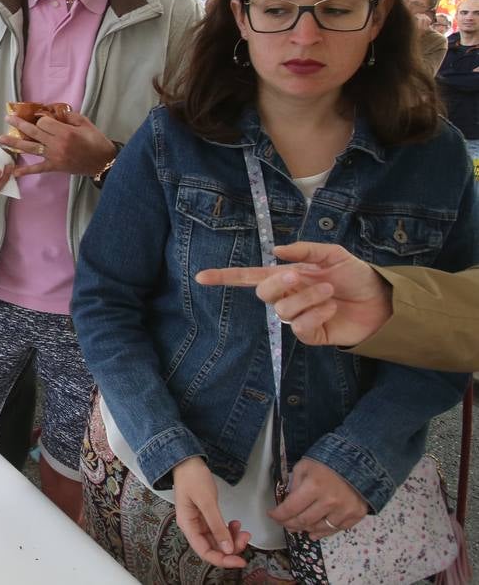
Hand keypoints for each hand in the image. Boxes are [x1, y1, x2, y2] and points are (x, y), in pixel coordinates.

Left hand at [0, 109, 115, 176]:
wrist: (102, 162)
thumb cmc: (95, 140)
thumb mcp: (85, 123)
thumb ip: (69, 116)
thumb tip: (54, 113)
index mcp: (65, 132)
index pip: (43, 122)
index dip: (40, 118)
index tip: (40, 117)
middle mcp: (56, 144)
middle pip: (33, 132)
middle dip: (19, 124)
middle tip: (7, 119)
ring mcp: (54, 157)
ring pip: (30, 148)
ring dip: (14, 143)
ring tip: (1, 140)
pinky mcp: (54, 167)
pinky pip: (38, 168)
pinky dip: (26, 171)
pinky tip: (14, 172)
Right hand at [172, 456, 250, 567]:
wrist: (188, 461)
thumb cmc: (193, 478)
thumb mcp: (207, 501)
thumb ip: (217, 526)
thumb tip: (228, 549)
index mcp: (188, 525)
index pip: (205, 551)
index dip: (222, 560)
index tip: (240, 560)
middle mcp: (193, 527)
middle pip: (212, 548)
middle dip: (231, 548)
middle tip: (245, 538)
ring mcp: (199, 522)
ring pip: (218, 540)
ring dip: (232, 539)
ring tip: (243, 530)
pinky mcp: (206, 516)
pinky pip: (219, 530)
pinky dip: (229, 530)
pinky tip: (236, 524)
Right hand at [195, 243, 391, 346]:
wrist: (382, 301)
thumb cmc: (356, 276)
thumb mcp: (333, 254)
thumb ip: (304, 250)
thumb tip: (275, 251)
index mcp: (286, 276)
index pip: (249, 277)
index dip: (225, 277)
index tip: (201, 277)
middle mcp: (288, 297)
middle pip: (263, 293)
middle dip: (279, 284)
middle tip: (301, 276)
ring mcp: (298, 317)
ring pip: (283, 310)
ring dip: (307, 298)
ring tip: (331, 292)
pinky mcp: (311, 334)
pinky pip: (299, 327)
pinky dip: (316, 315)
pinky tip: (331, 308)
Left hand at [269, 457, 367, 538]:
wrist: (359, 461)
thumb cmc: (327, 462)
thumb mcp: (304, 467)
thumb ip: (295, 484)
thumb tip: (289, 502)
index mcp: (314, 486)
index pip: (291, 508)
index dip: (279, 514)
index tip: (272, 515)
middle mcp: (330, 502)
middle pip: (304, 521)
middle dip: (289, 523)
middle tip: (283, 523)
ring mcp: (344, 510)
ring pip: (319, 528)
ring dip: (305, 529)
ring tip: (297, 528)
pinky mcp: (356, 515)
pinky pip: (336, 529)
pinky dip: (323, 532)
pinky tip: (314, 532)